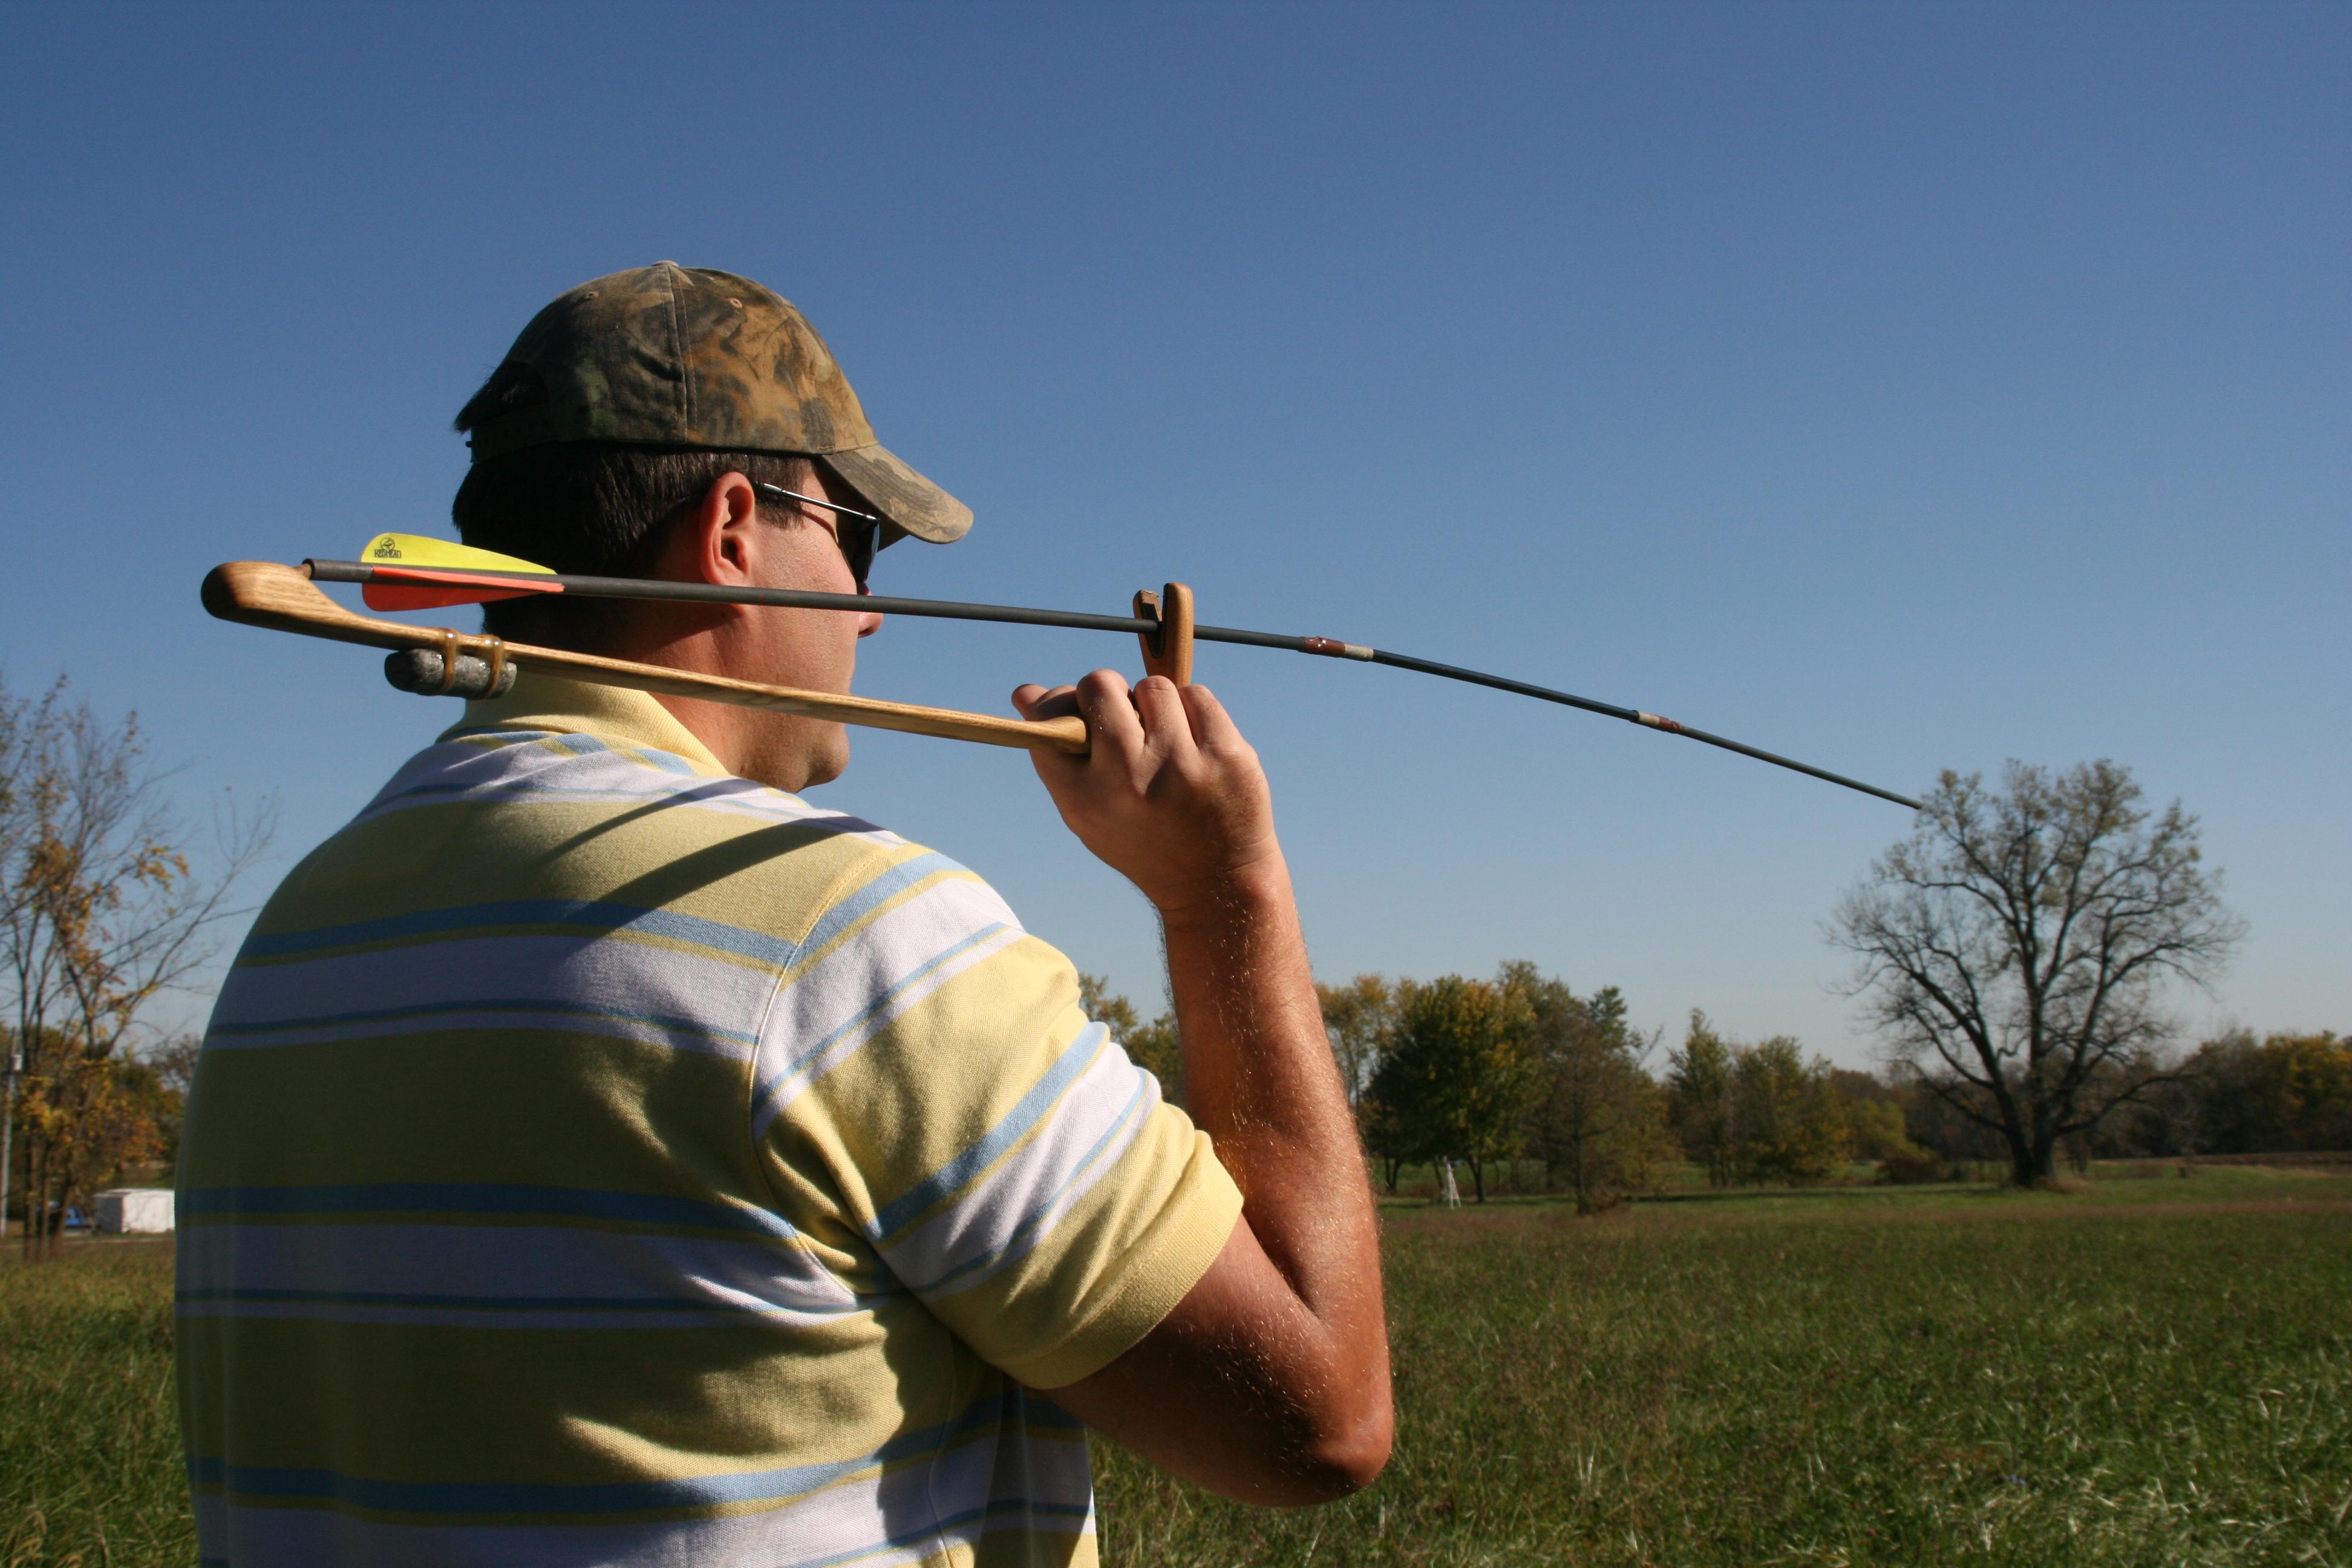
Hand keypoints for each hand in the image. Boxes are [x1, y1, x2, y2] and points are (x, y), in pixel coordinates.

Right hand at [1011, 671, 1284, 917]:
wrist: (1217, 883)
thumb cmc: (1142, 837)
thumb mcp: (1090, 811)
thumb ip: (1055, 754)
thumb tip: (1026, 690)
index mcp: (1085, 799)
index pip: (1049, 721)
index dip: (1057, 705)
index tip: (1076, 711)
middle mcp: (1130, 779)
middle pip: (1099, 685)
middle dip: (1105, 690)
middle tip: (1120, 712)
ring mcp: (1183, 765)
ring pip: (1152, 687)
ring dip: (1153, 703)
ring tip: (1162, 737)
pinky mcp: (1228, 755)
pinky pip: (1197, 695)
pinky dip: (1191, 710)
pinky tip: (1194, 742)